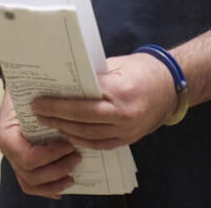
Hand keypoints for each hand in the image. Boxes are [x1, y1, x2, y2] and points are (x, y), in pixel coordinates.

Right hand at [0, 90, 79, 198]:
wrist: (19, 90)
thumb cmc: (27, 90)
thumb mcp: (32, 91)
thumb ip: (46, 104)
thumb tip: (66, 107)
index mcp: (7, 135)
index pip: (28, 158)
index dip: (51, 156)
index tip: (69, 145)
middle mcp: (8, 151)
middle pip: (31, 175)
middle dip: (57, 169)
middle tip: (77, 157)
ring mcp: (14, 159)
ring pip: (31, 184)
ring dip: (54, 183)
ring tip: (72, 175)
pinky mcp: (22, 164)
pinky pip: (31, 184)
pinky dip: (48, 189)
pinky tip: (63, 185)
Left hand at [30, 52, 175, 149]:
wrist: (173, 85)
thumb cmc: (143, 69)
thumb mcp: (116, 65)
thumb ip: (92, 77)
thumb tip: (65, 82)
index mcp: (119, 92)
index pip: (80, 102)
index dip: (57, 105)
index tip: (39, 102)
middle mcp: (124, 115)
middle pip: (81, 122)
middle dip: (56, 118)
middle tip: (37, 113)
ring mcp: (127, 130)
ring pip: (89, 136)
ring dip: (66, 131)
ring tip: (49, 123)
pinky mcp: (129, 139)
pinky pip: (100, 144)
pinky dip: (82, 140)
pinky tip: (69, 133)